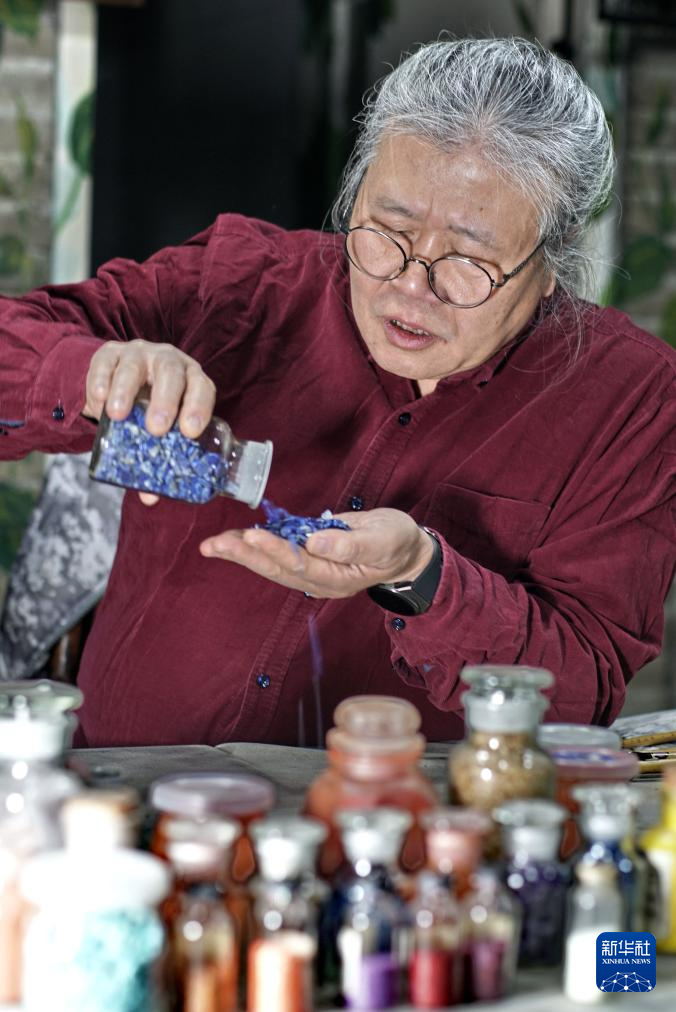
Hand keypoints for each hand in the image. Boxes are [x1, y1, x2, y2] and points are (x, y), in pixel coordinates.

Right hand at [83, 339, 216, 504]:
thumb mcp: (156, 430)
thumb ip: (156, 458)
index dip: (199, 408)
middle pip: (171, 374)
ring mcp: (139, 354)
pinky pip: (106, 362)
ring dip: (126, 391)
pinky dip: (102, 380)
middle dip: (165, 401)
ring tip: (119, 415)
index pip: (202, 388)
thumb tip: (151, 498)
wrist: (118, 379)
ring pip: (135, 367)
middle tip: (156, 429)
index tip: (190, 432)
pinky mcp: (110, 353)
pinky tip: (99, 398)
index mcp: (191, 380)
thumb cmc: (148, 408)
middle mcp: (169, 362)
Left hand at [198, 507, 435, 598]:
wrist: (405, 551)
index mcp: (338, 578)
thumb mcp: (384, 539)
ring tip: (213, 545)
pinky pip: (277, 554)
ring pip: (271, 565)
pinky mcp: (308, 558)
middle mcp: (319, 580)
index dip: (275, 550)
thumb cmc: (398, 542)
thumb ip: (352, 543)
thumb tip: (316, 540)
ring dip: (241, 554)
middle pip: (277, 570)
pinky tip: (232, 539)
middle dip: (245, 556)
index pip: (301, 564)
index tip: (253, 535)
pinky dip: (254, 547)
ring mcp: (312, 571)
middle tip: (215, 545)